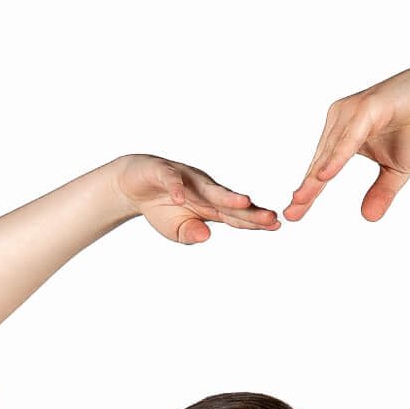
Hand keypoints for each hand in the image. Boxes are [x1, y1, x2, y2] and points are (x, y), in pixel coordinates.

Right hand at [114, 153, 279, 243]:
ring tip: (244, 202)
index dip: (255, 222)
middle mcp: (204, 191)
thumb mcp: (176, 231)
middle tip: (272, 218)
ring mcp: (186, 180)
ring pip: (209, 189)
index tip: (276, 225)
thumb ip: (191, 235)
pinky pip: (171, 181)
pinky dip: (175, 189)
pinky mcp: (163, 172)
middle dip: (251, 211)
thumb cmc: (162, 209)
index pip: (237, 217)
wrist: (133, 187)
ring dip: (226, 196)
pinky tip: (180, 198)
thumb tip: (206, 236)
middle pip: (230, 203)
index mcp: (210, 207)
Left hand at [284, 61, 409, 222]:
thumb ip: (381, 191)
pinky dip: (337, 156)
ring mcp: (353, 111)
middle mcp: (341, 119)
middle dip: (306, 188)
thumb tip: (368, 218)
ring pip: (331, 150)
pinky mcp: (368, 106)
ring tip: (302, 199)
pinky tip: (325, 175)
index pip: (322, 168)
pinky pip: (349, 137)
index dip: (309, 192)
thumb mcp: (396, 170)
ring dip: (317, 176)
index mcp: (343, 134)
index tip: (293, 215)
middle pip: (320, 160)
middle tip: (291, 214)